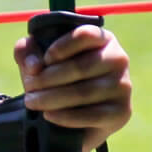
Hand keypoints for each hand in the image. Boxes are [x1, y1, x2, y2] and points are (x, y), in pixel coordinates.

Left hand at [15, 24, 132, 151]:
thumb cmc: (56, 79)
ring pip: (84, 92)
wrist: (73, 116)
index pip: (85, 34)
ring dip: (52, 98)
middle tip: (28, 87)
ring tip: (32, 102)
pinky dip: (66, 116)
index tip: (44, 60)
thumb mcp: (39, 61)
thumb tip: (33, 64)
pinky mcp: (121, 112)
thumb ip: (28, 52)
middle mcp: (118, 59)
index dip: (61, 47)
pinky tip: (49, 115)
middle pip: (80, 67)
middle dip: (47, 78)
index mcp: (102, 38)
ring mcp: (123, 86)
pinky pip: (92, 115)